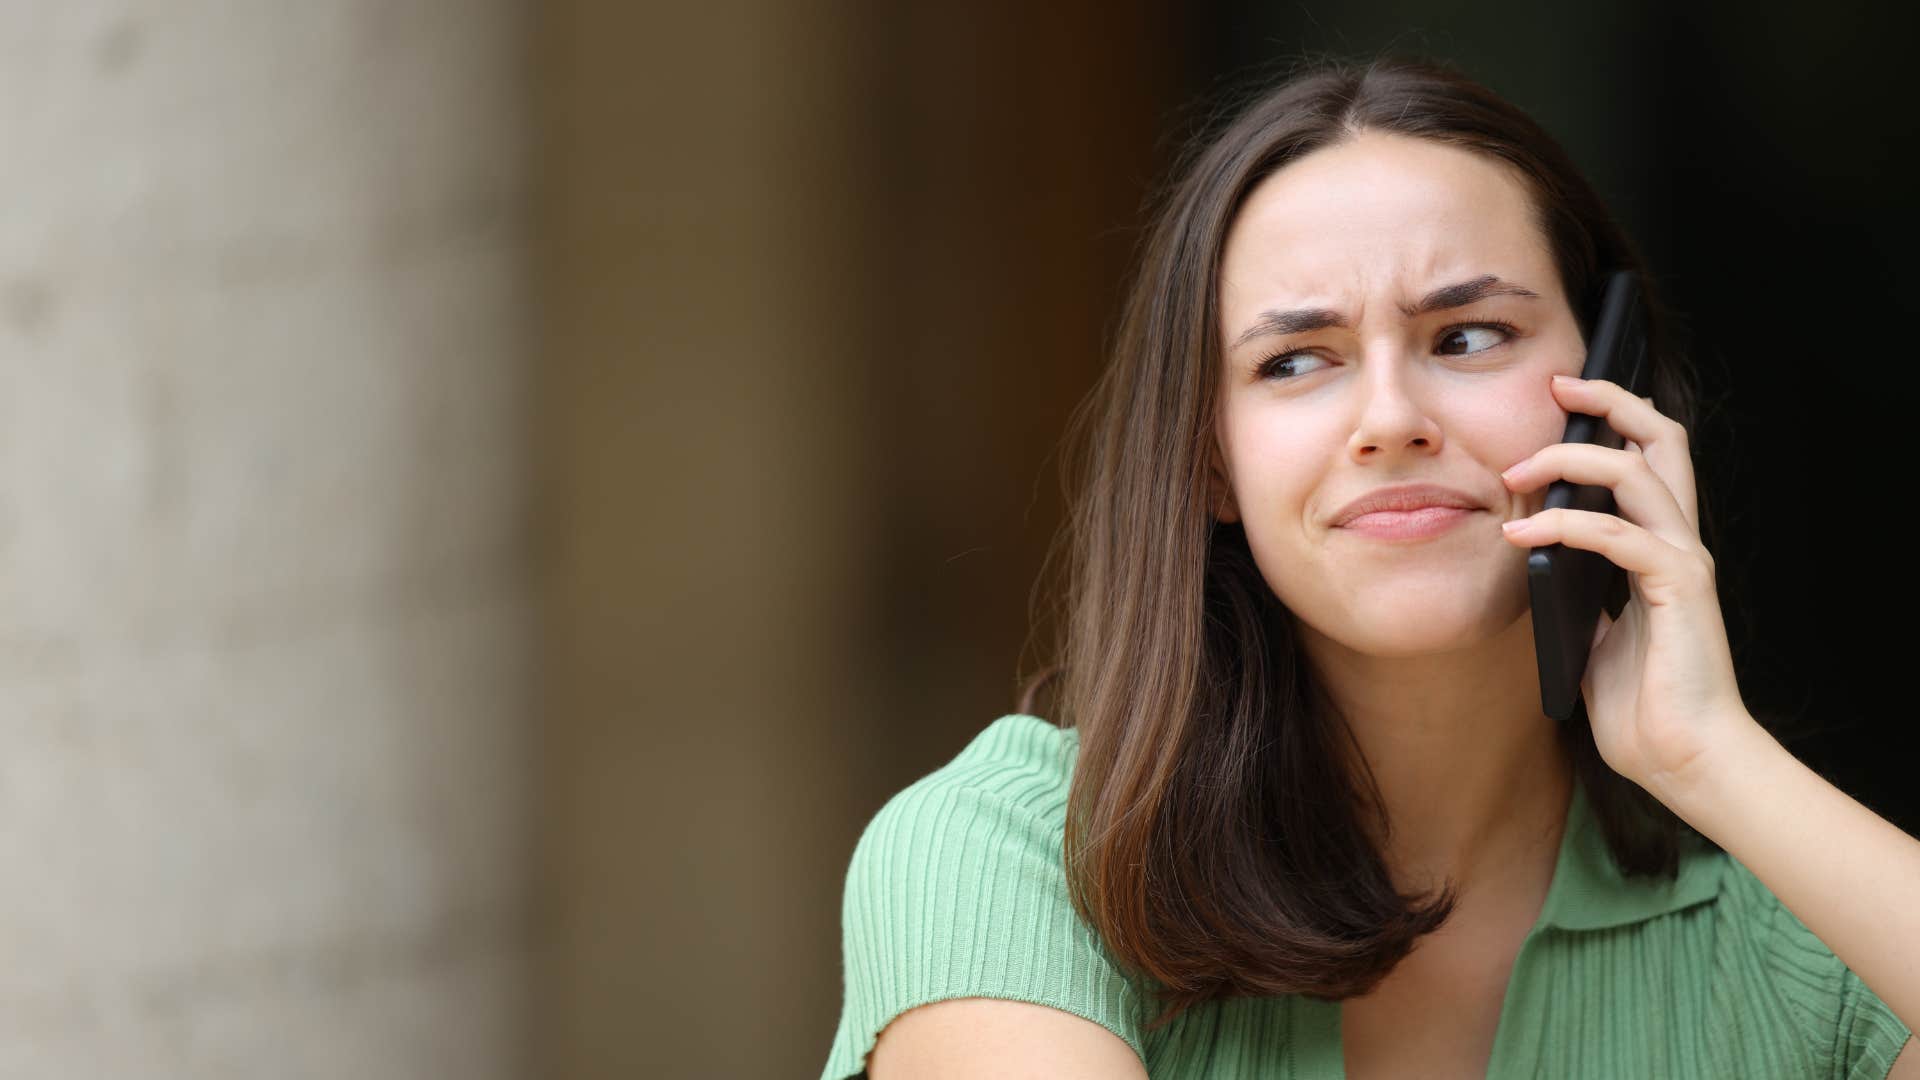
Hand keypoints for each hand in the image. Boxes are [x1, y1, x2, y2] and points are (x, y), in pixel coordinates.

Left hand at [1498, 374, 1755, 799]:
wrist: (1684, 759)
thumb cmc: (1643, 706)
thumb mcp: (1590, 635)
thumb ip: (1574, 592)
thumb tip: (1531, 559)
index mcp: (1661, 547)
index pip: (1648, 457)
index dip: (1612, 418)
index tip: (1558, 398)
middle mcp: (1679, 541)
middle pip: (1661, 438)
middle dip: (1609, 401)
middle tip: (1556, 388)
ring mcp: (1682, 561)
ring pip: (1637, 472)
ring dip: (1569, 461)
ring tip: (1513, 473)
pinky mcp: (1677, 588)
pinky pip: (1616, 535)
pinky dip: (1564, 524)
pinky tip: (1521, 534)